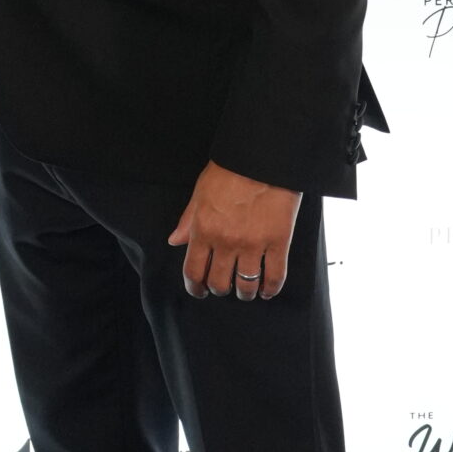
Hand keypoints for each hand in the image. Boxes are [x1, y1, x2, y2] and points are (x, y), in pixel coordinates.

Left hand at [168, 161, 299, 300]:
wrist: (262, 158)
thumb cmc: (230, 170)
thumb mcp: (200, 192)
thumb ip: (187, 220)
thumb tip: (175, 240)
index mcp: (203, 230)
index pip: (193, 271)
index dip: (195, 287)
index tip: (199, 290)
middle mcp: (225, 242)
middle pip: (219, 283)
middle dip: (219, 289)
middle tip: (223, 287)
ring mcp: (252, 245)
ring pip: (245, 284)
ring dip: (244, 293)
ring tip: (246, 291)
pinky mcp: (277, 243)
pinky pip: (275, 276)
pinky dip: (271, 288)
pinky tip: (267, 290)